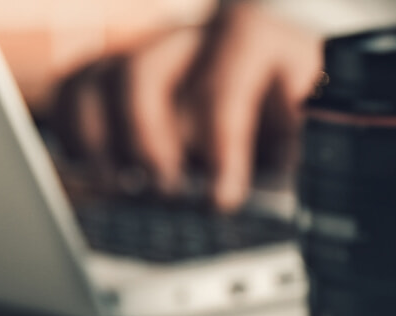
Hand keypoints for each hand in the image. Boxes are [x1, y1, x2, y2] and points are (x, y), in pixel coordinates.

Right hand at [49, 1, 319, 211]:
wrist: (290, 90)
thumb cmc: (302, 109)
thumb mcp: (321, 125)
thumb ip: (312, 145)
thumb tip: (306, 184)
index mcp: (254, 38)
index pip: (224, 74)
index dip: (219, 139)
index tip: (220, 197)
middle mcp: (195, 38)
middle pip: (143, 70)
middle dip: (147, 139)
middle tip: (165, 191)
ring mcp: (154, 53)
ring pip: (101, 76)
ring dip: (101, 137)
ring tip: (121, 186)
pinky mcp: (123, 76)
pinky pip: (77, 87)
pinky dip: (75, 129)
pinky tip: (94, 168)